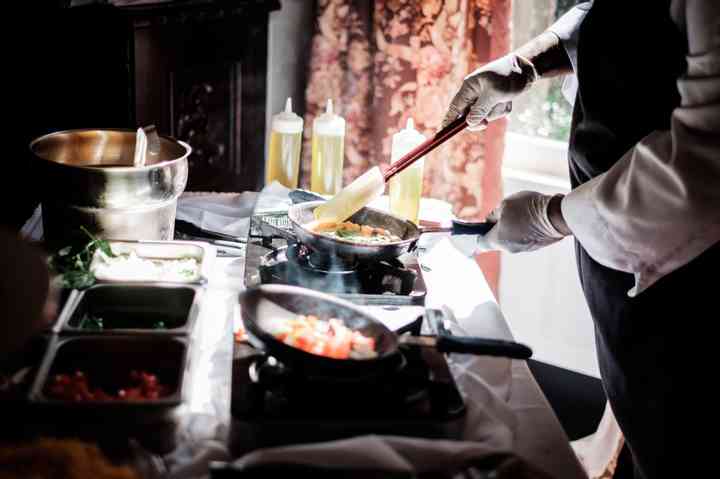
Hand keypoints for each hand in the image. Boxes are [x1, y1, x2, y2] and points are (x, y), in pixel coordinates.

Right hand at [442, 54, 537, 130]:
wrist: (527, 67)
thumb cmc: (509, 76)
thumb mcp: (494, 94)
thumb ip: (480, 110)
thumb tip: (469, 123)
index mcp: (469, 87)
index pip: (454, 107)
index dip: (448, 120)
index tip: (442, 132)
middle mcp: (474, 92)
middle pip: (469, 115)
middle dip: (481, 118)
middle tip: (486, 123)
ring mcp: (485, 96)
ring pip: (485, 115)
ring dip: (495, 112)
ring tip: (504, 100)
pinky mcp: (495, 100)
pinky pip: (495, 112)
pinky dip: (502, 109)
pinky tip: (508, 99)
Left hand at [450, 192, 569, 255]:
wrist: (558, 215)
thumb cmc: (529, 208)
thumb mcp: (505, 205)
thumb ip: (494, 214)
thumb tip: (491, 220)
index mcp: (498, 240)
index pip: (480, 242)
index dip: (475, 234)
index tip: (474, 228)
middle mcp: (510, 248)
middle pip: (496, 239)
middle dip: (496, 227)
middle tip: (502, 213)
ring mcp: (524, 248)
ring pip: (511, 238)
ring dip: (512, 227)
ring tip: (521, 213)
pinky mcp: (537, 245)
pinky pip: (524, 237)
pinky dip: (524, 229)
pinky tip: (531, 217)